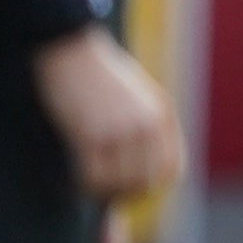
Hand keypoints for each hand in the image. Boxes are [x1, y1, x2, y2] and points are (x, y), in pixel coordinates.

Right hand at [36, 27, 183, 204]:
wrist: (70, 48)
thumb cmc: (99, 73)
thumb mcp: (136, 95)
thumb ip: (147, 125)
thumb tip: (145, 169)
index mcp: (162, 114)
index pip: (173, 169)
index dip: (155, 186)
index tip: (135, 189)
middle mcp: (147, 125)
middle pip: (146, 182)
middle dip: (127, 193)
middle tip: (108, 193)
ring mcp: (120, 130)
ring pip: (118, 184)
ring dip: (103, 191)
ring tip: (90, 183)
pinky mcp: (91, 134)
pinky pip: (92, 177)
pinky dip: (84, 185)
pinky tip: (77, 179)